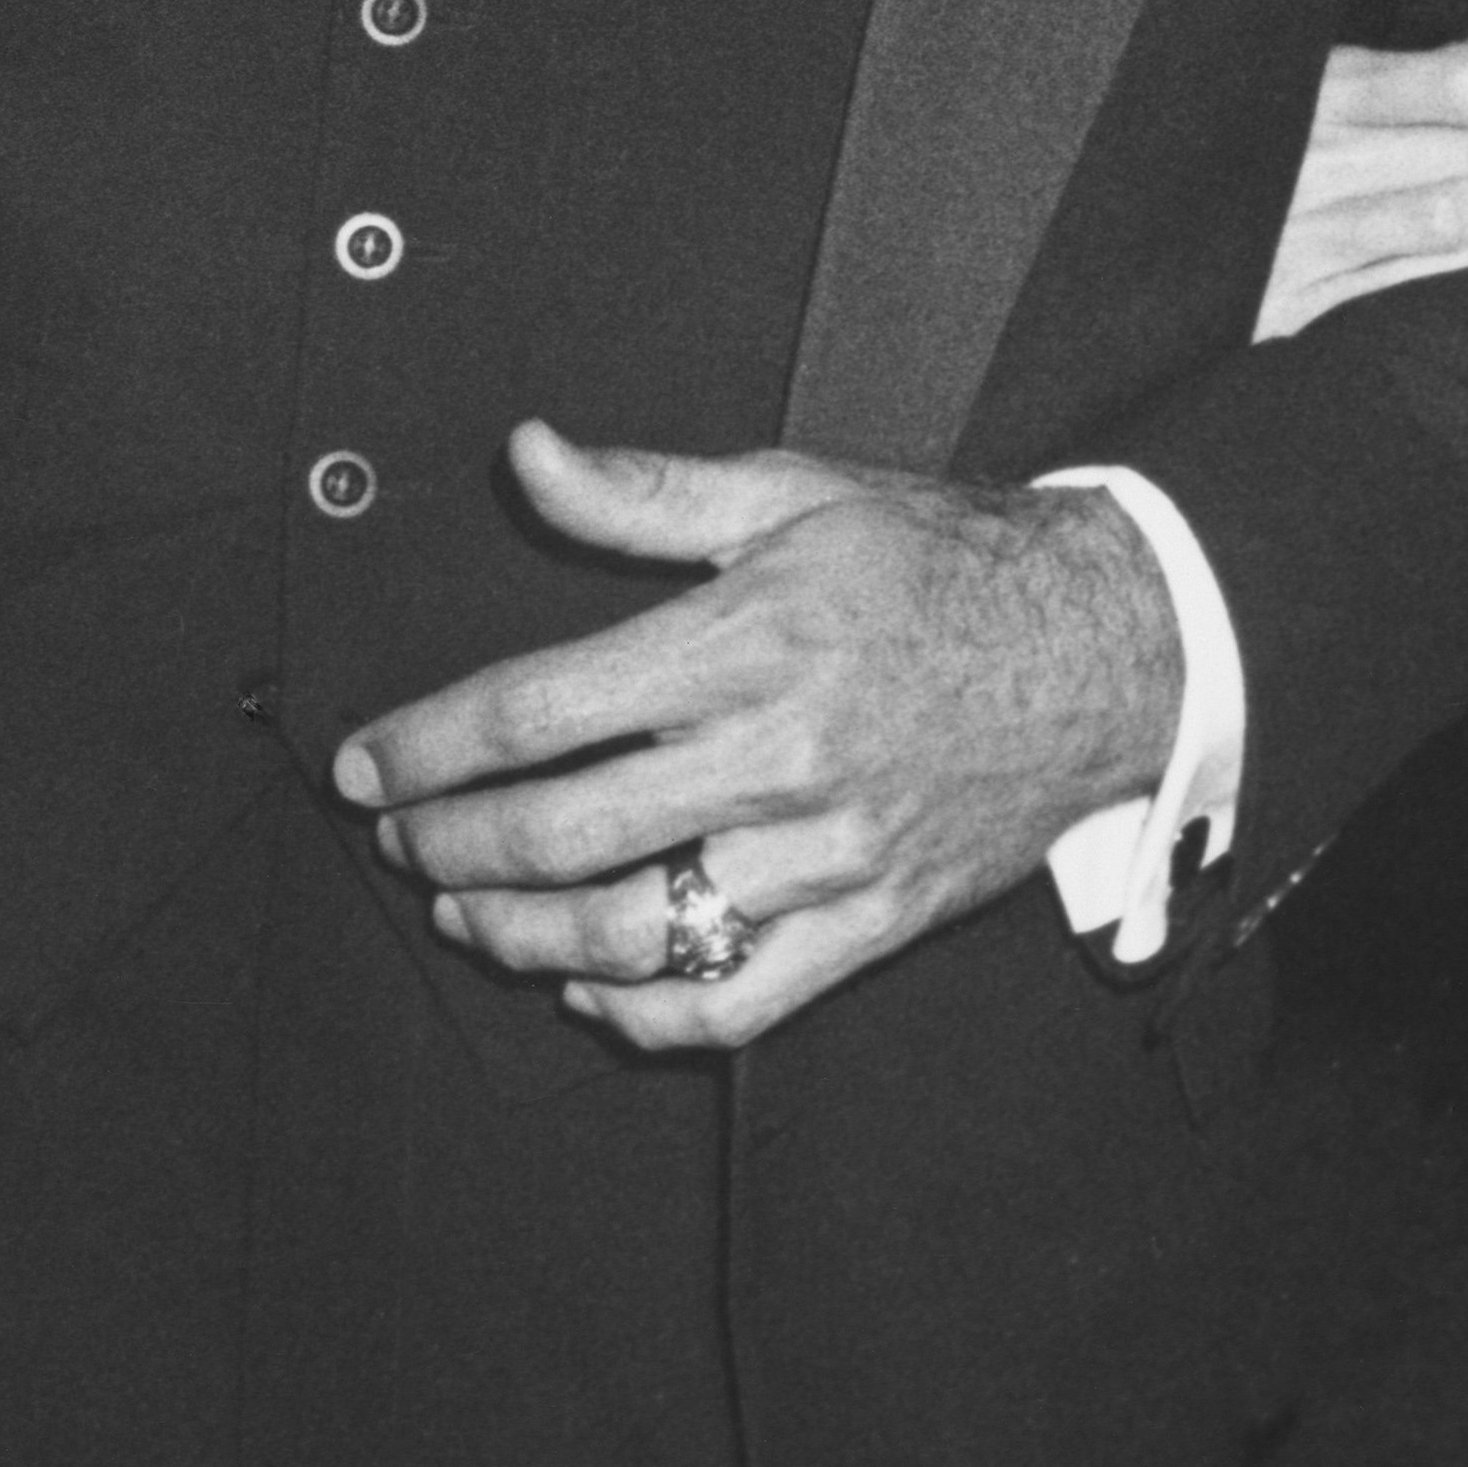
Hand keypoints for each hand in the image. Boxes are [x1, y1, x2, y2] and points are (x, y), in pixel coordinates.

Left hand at [337, 429, 1184, 1052]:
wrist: (1102, 645)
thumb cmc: (936, 558)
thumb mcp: (793, 492)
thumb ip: (646, 492)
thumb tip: (528, 453)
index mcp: (748, 637)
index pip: (542, 711)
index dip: (431, 747)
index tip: (365, 765)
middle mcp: (780, 753)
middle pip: (565, 834)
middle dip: (452, 847)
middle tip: (405, 840)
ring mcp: (828, 851)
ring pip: (633, 932)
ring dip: (521, 935)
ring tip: (470, 913)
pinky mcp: (872, 919)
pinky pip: (733, 1003)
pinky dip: (642, 1012)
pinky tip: (590, 987)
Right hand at [1258, 0, 1467, 340]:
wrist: (1151, 249)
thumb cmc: (1269, 147)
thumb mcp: (1344, 83)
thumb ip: (1451, 57)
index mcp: (1321, 89)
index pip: (1451, 79)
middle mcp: (1314, 158)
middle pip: (1465, 149)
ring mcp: (1305, 234)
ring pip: (1448, 214)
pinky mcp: (1299, 303)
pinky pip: (1413, 278)